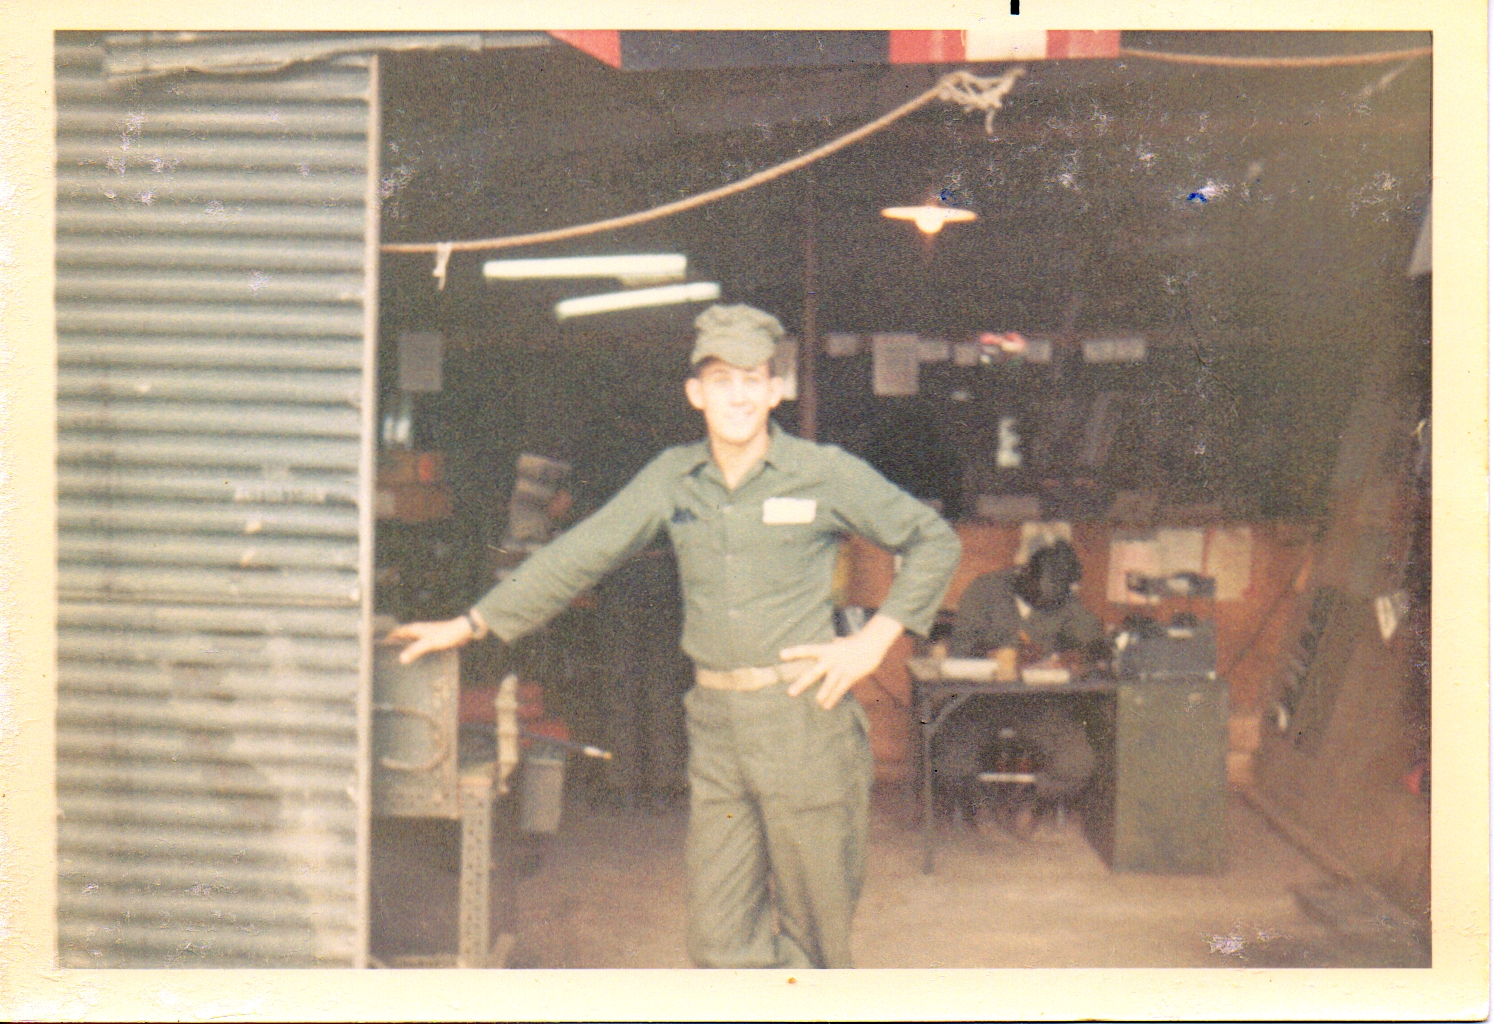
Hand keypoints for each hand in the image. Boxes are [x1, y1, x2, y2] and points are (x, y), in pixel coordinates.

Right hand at [383, 616, 476, 664]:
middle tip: (385, 654)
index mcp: (415, 628)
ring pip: (411, 641)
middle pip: (402, 636)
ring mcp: (425, 635)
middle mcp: (418, 630)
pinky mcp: (432, 640)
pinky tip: (415, 659)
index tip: (378, 644)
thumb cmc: (447, 634)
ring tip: (397, 659)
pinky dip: (415, 651)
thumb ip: (415, 650)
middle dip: (394, 643)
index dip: (387, 637)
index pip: (396, 631)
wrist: (463, 631)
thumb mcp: (429, 643)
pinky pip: (419, 645)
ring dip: (405, 648)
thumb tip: (401, 658)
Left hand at [781, 613, 904, 710]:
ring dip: (822, 694)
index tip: (781, 655)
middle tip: (790, 693)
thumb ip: (835, 645)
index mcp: (826, 650)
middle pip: (814, 672)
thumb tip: (835, 641)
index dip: (794, 652)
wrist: (872, 643)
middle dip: (802, 683)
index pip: (807, 650)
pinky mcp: (851, 675)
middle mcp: (831, 659)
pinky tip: (826, 706)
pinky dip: (833, 698)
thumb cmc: (855, 644)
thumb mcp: (841, 643)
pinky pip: (840, 689)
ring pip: (828, 684)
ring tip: (816, 703)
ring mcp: (841, 668)